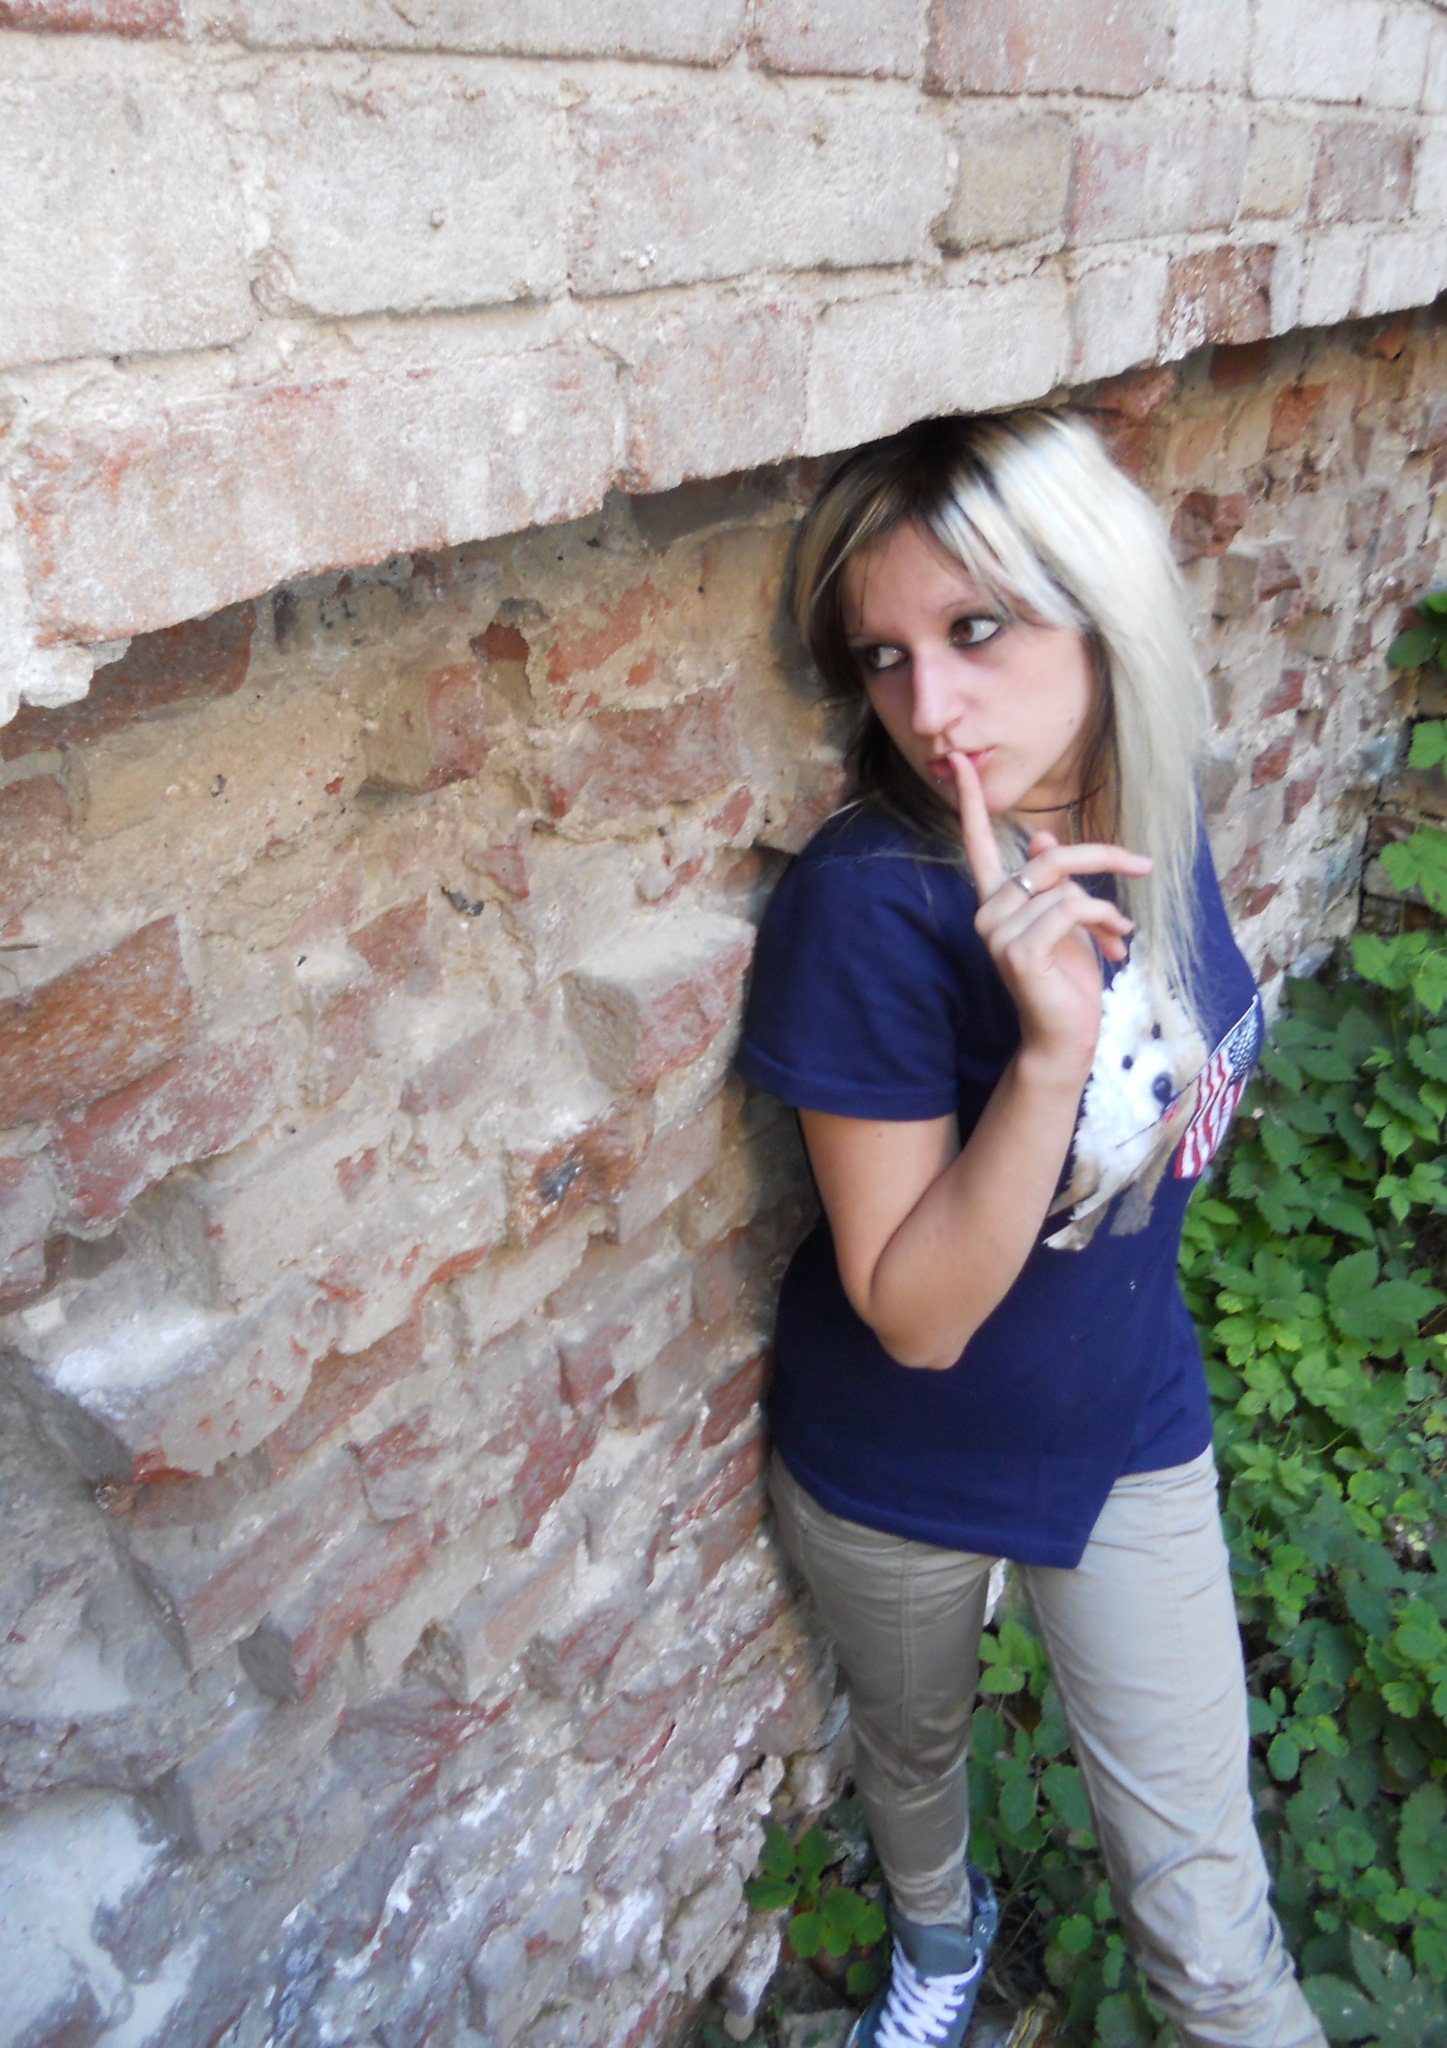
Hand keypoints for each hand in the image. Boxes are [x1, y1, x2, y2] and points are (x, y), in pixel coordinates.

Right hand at [950, 750, 1151, 1077]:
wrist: (1066, 1036)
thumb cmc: (1068, 979)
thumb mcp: (1067, 919)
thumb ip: (1054, 879)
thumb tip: (1039, 836)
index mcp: (996, 899)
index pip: (977, 842)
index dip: (972, 801)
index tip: (959, 759)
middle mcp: (988, 912)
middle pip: (1050, 856)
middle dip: (1104, 857)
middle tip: (1143, 864)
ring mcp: (998, 934)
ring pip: (1066, 886)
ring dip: (1106, 906)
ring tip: (1120, 931)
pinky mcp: (1018, 953)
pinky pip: (1069, 909)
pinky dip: (1102, 920)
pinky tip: (1114, 943)